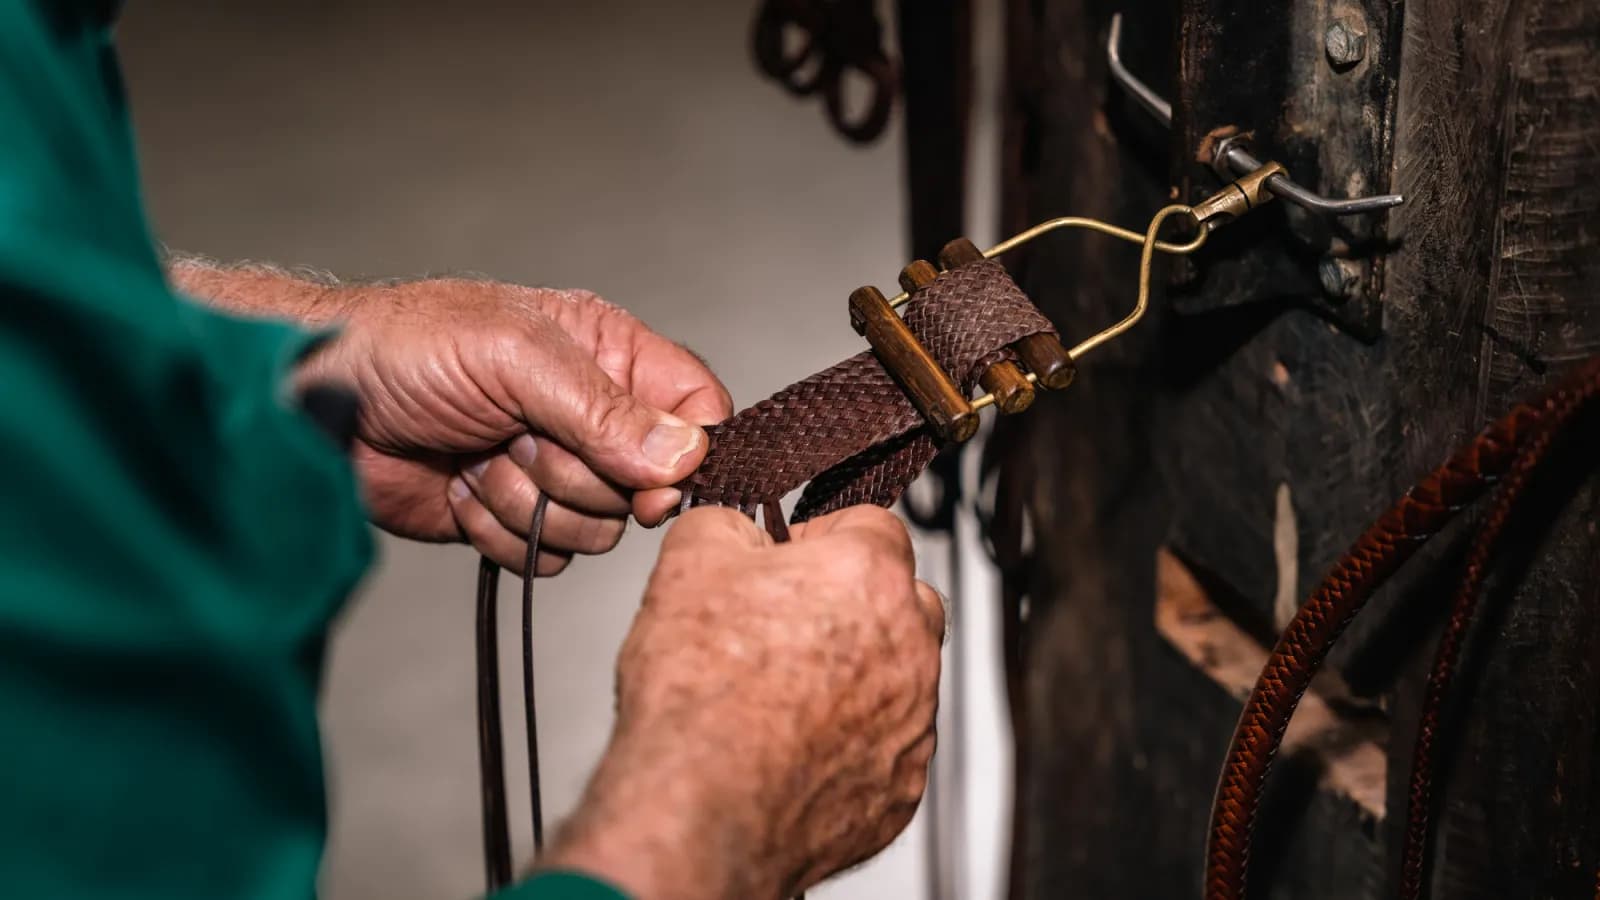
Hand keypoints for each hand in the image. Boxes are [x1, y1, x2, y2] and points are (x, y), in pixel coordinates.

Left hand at [302, 279, 732, 572]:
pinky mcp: (515, 518)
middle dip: (575, 475)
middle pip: (646, 485)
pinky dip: (500, 533)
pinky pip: (548, 558)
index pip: (695, 408)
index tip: (650, 484)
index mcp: (607, 353)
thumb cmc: (406, 349)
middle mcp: (590, 415)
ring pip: (598, 530)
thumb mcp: (514, 357)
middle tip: (514, 436)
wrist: (316, 406)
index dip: (685, 455)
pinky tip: (461, 488)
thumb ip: (604, 409)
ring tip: (479, 455)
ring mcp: (553, 471)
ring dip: (529, 502)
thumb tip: (684, 456)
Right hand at [544, 505, 943, 899]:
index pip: (872, 524)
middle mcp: (911, 644)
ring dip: (854, 675)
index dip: (821, 537)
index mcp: (870, 575)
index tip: (787, 560)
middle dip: (853, 603)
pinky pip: (886, 746)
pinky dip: (850, 742)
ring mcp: (914, 721)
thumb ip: (727, 523)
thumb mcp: (688, 561)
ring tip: (782, 693)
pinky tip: (792, 747)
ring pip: (898, 676)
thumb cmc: (701, 693)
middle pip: (901, 599)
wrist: (701, 809)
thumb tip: (738, 529)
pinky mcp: (901, 785)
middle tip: (788, 624)